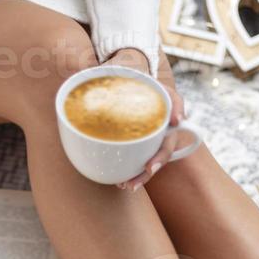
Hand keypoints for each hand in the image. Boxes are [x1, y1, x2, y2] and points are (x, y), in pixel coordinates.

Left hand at [102, 47, 184, 191]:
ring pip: (158, 156)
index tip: (175, 120)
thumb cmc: (121, 79)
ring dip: (146, 173)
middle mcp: (161, 118)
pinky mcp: (145, 145)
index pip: (174, 99)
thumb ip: (102, 75)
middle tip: (150, 168)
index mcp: (159, 97)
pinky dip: (136, 173)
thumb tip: (80, 77)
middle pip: (168, 140)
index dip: (177, 108)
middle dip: (160, 157)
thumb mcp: (113, 73)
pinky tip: (122, 183)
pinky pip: (145, 161)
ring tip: (129, 185)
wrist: (123, 84)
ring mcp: (155, 134)